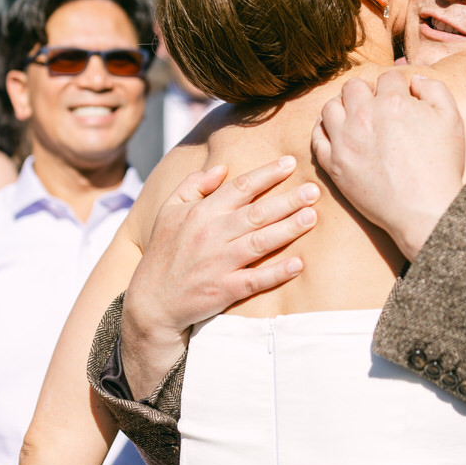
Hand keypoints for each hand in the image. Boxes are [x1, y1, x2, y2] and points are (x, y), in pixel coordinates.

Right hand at [123, 157, 319, 344]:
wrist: (151, 301)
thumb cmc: (164, 252)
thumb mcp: (169, 211)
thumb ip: (193, 185)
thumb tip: (222, 167)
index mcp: (201, 213)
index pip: (240, 187)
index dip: (267, 174)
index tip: (290, 163)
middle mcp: (211, 235)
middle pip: (257, 213)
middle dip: (288, 200)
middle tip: (314, 190)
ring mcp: (218, 263)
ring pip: (260, 242)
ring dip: (288, 229)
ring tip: (312, 217)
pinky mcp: (223, 290)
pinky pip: (255, 280)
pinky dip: (276, 273)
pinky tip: (298, 264)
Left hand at [312, 71, 464, 259]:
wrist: (425, 210)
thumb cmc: (441, 166)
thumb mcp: (452, 120)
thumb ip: (435, 90)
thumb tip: (415, 79)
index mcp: (393, 101)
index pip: (387, 78)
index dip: (395, 87)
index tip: (398, 100)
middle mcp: (364, 115)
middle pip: (353, 87)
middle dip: (365, 91)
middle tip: (374, 107)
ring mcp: (345, 140)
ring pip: (330, 107)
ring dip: (342, 107)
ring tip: (353, 118)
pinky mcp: (334, 163)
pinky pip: (316, 137)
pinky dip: (323, 130)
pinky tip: (334, 133)